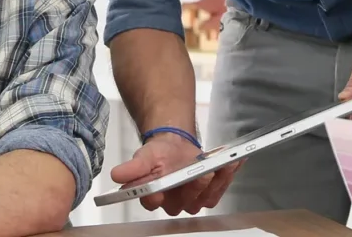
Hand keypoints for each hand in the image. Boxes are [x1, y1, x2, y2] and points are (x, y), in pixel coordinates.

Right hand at [109, 132, 240, 215]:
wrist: (176, 148)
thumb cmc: (159, 155)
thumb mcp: (145, 156)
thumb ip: (134, 167)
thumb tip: (116, 175)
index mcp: (153, 197)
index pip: (152, 201)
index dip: (157, 196)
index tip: (162, 187)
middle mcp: (173, 204)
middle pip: (184, 201)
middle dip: (195, 185)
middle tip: (203, 170)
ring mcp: (193, 202)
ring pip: (206, 197)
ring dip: (218, 180)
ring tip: (226, 162)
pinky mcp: (209, 196)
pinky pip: (220, 189)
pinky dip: (228, 175)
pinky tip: (235, 161)